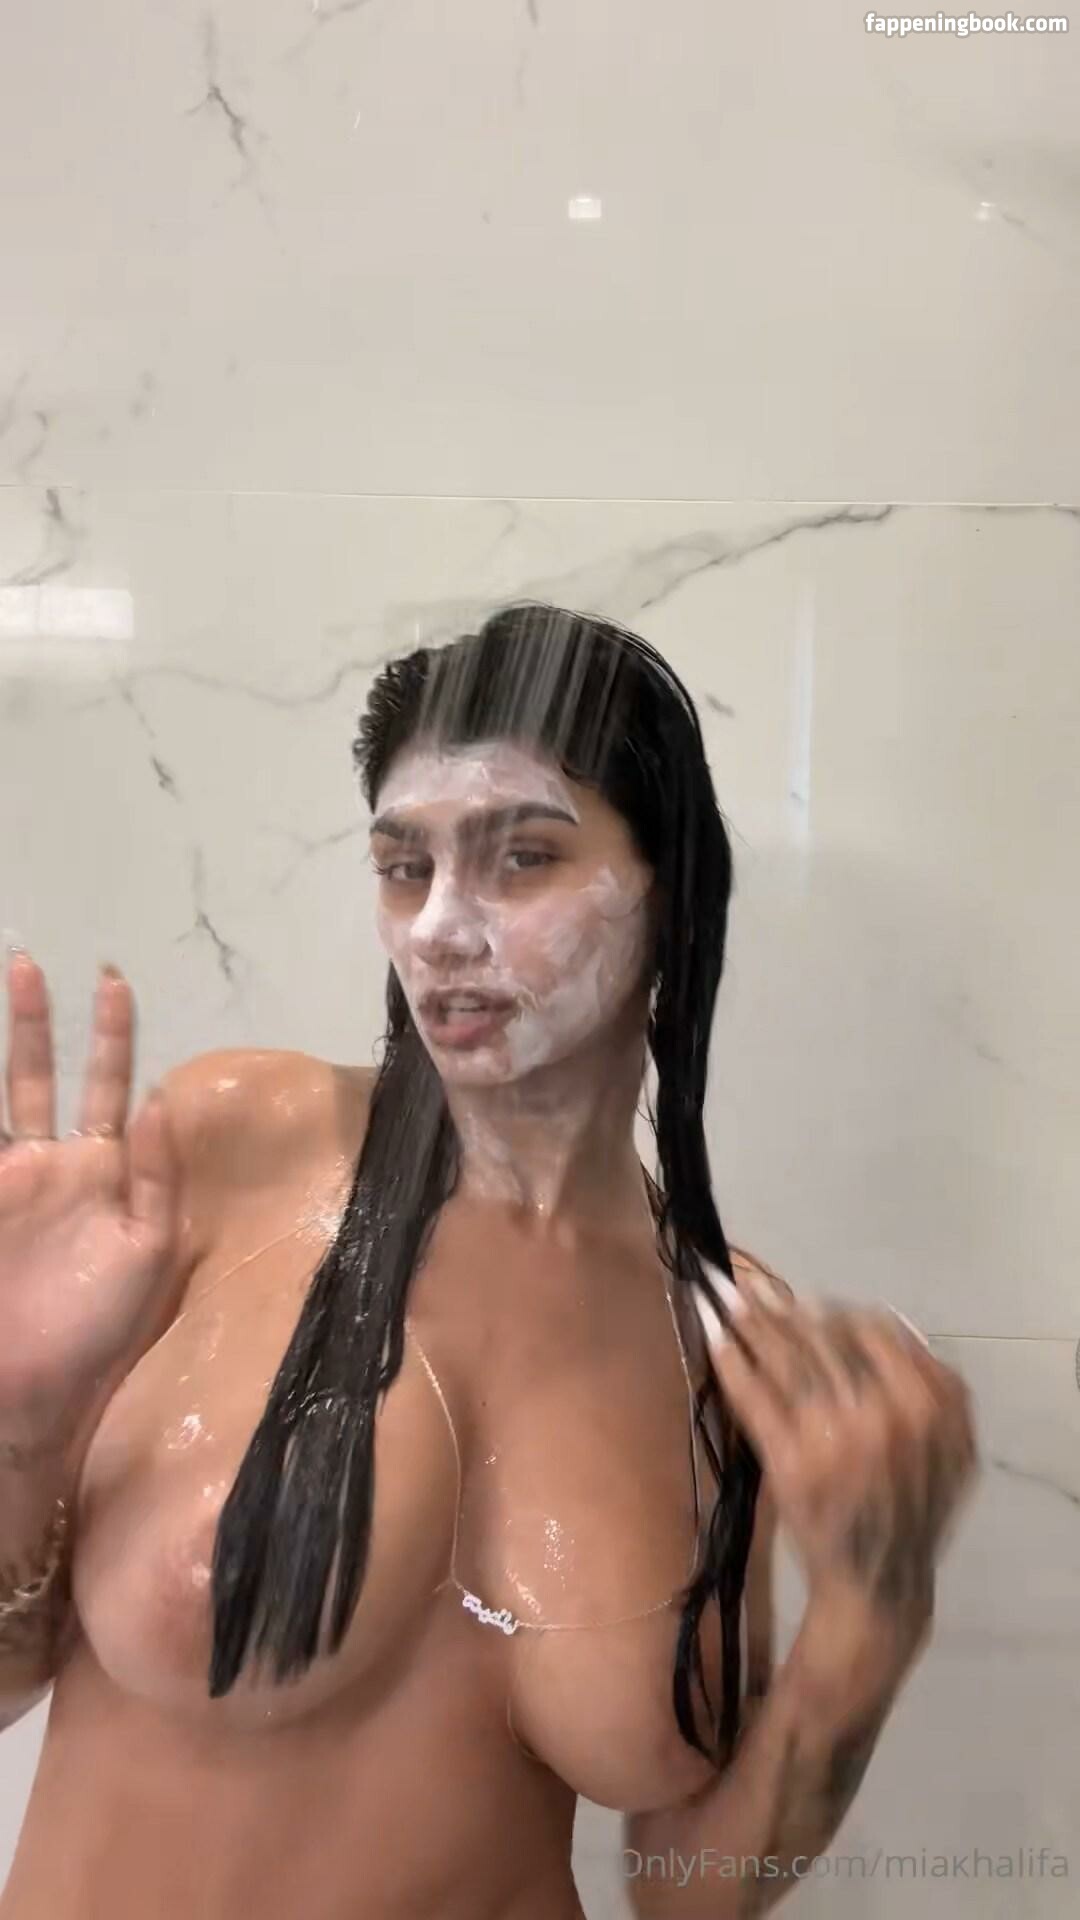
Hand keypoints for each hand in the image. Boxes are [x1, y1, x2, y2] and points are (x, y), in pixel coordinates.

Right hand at [1, 952, 185, 1452]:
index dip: (110, 1035)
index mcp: (101, 1172)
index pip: (107, 1086)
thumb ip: (156, 1177)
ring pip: (4, 1095)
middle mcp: (50, 1165)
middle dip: (36, 1021)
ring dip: (6, 1046)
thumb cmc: (98, 1329)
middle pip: (40, 1074)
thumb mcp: (149, 1251)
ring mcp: (7, 1179)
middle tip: (30, 962)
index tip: (112, 980)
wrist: (31, 1392)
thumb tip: (156, 1099)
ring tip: (6, 982)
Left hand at [694, 1260, 977, 1643]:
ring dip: (748, 1319)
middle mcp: (881, 1411)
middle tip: (745, 1279)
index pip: (868, 1329)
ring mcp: (831, 1434)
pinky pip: (754, 1396)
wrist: (879, 1580)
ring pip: (785, 1357)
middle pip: (820, 1337)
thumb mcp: (952, 1444)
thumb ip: (930, 1382)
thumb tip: (883, 1319)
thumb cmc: (915, 1506)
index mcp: (926, 1400)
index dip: (831, 1312)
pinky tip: (713, 1336)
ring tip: (720, 1293)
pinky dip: (731, 1362)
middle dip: (779, 1306)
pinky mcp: (788, 1458)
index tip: (805, 1303)